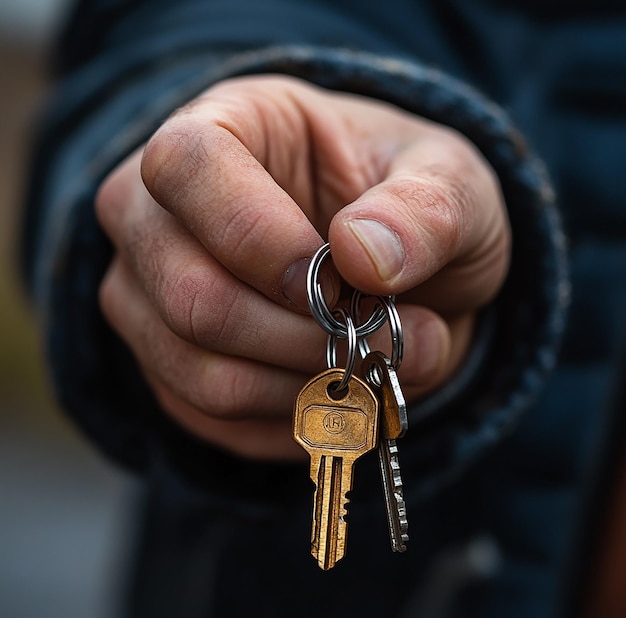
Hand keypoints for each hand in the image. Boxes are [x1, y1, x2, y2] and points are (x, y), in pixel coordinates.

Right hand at [96, 75, 509, 460]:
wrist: (392, 268)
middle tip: (376, 337)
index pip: (186, 166)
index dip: (260, 236)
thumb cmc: (408, 207)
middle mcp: (161, 213)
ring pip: (200, 371)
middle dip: (300, 335)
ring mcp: (149, 294)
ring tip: (368, 362)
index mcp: (223, 128)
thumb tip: (361, 255)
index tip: (341, 279)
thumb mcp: (453, 183)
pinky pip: (212, 415)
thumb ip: (427, 209)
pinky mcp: (166, 363)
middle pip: (190, 292)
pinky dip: (290, 415)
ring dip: (305, 384)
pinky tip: (331, 383)